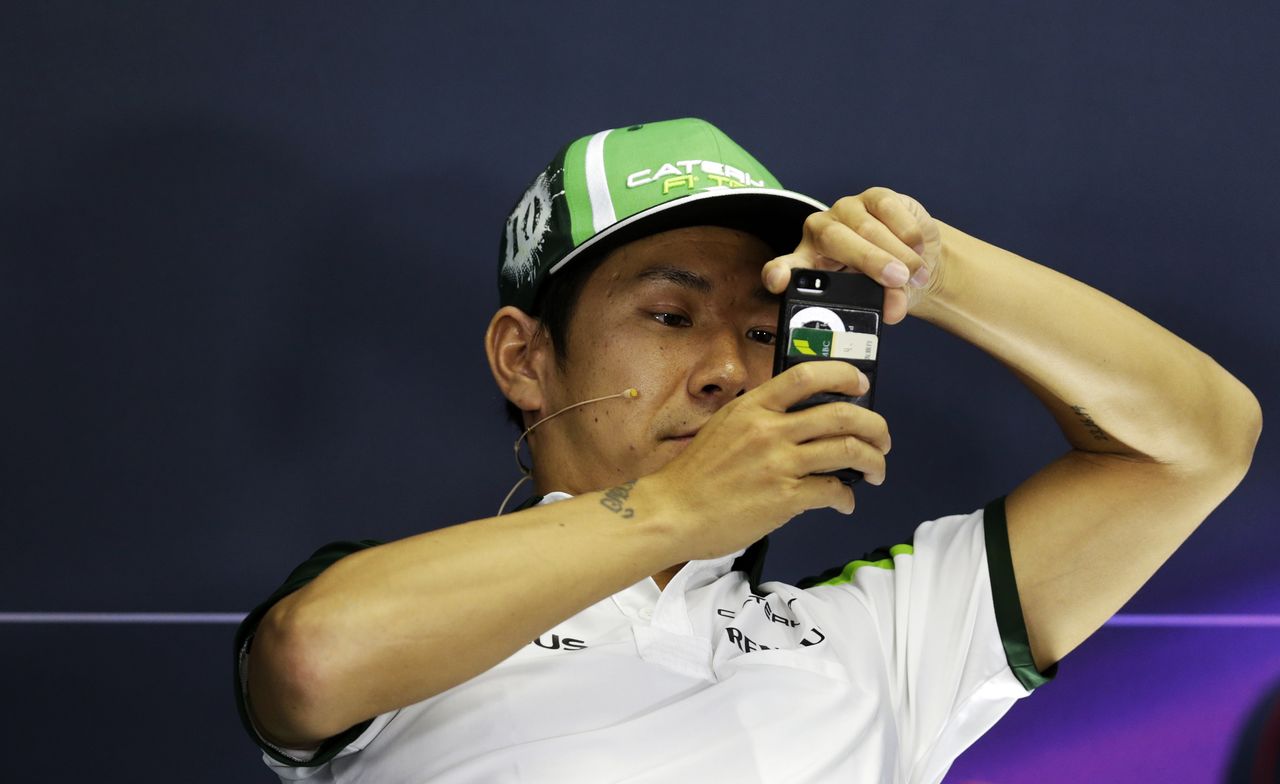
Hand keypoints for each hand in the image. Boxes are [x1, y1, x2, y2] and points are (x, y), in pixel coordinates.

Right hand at [644, 361, 890, 559]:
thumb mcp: (725, 427)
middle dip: (875, 427)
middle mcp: (769, 430)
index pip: (807, 375)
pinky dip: (846, 497)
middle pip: (842, 414)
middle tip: (881, 439)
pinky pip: (833, 490)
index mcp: (753, 407)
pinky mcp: (784, 498)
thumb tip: (798, 419)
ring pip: (848, 450)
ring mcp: (779, 463)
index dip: (843, 375)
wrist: (673, 512)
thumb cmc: (695, 475)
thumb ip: (760, 418)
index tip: (860, 384)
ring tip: (876, 471)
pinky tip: (844, 502)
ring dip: (873, 461)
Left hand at [762, 187, 941, 323]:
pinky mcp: (873, 196)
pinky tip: (918, 249)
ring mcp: (845, 210)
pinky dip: (908, 233)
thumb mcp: (881, 298)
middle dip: (869, 261)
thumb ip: (884, 302)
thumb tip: (894, 311)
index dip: (778, 273)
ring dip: (898, 253)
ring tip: (916, 274)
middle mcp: (820, 232)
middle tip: (897, 279)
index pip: (783, 268)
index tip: (778, 281)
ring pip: (867, 228)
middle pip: (834, 240)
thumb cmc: (885, 281)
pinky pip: (889, 210)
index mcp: (809, 264)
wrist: (914, 256)